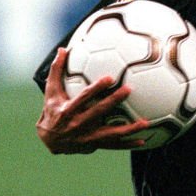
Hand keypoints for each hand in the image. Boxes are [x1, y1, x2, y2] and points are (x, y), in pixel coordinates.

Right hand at [36, 47, 150, 153]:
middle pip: (99, 112)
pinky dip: (127, 144)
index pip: (84, 97)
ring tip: (145, 123)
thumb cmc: (52, 112)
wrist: (50, 141)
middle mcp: (78, 124)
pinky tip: (142, 141)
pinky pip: (113, 146)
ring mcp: (87, 137)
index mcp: (68, 110)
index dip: (96, 88)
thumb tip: (61, 50)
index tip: (110, 78)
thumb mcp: (51, 92)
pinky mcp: (94, 145)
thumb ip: (56, 71)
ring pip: (110, 133)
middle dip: (114, 101)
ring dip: (129, 129)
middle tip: (129, 89)